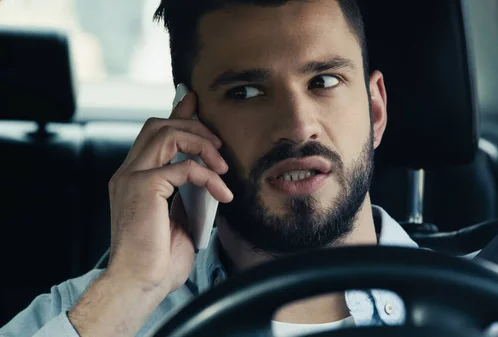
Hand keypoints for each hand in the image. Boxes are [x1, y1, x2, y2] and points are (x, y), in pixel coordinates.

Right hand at [69, 85, 232, 336]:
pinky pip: (185, 167)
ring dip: (201, 143)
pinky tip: (222, 193)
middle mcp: (128, 172)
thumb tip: (209, 176)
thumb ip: (187, 191)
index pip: (154, 135)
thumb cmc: (159, 259)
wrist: (140, 283)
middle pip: (158, 125)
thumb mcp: (180, 216)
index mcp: (134, 178)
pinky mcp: (143, 186)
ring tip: (222, 165)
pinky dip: (209, 177)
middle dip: (193, 126)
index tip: (194, 101)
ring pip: (167, 134)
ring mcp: (132, 177)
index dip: (176, 115)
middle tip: (218, 144)